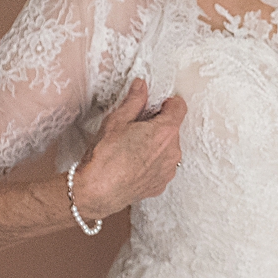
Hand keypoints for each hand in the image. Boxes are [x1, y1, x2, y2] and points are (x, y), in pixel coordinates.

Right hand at [73, 79, 185, 217]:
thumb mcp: (117, 121)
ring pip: (168, 149)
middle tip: (135, 128)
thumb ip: (134, 100)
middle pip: (173, 129)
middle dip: (158, 125)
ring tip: (132, 148)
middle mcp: (173, 152)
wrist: (97, 192)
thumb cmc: (105, 157)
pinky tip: (133, 163)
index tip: (157, 104)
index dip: (168, 102)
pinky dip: (152, 162)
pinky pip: (162, 166)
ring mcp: (168, 170)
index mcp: (165, 132)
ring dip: (156, 145)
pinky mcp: (161, 184)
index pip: (180, 107)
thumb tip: (142, 86)